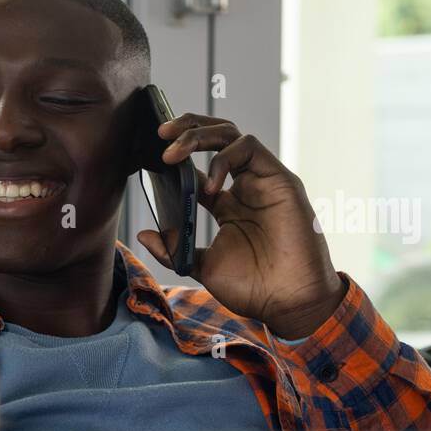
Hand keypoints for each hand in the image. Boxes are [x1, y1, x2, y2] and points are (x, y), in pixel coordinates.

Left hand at [135, 114, 346, 339]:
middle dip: (185, 128)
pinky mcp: (279, 179)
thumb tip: (142, 235)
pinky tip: (207, 187)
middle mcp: (244, 187)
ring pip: (230, 134)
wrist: (288, 302)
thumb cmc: (253, 288)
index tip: (150, 157)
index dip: (176, 156)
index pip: (199, 166)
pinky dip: (222, 159)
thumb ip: (173, 249)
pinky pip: (248, 148)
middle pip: (215, 138)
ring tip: (171, 151)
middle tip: (159, 133)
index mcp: (227, 205)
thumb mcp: (202, 266)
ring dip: (197, 135)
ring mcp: (261, 181)